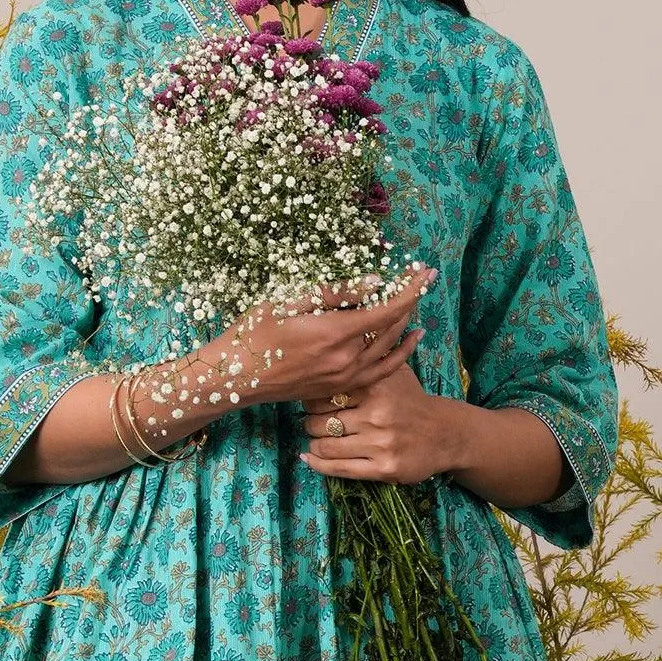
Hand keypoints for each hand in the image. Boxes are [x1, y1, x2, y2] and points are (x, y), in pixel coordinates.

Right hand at [219, 262, 438, 407]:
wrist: (235, 378)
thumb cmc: (254, 333)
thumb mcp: (289, 301)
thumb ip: (334, 293)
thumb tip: (373, 283)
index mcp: (335, 333)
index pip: (387, 310)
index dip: (410, 290)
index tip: (426, 273)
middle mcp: (347, 359)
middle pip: (392, 328)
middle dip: (410, 301)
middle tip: (419, 279)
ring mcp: (345, 377)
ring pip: (389, 349)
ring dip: (406, 325)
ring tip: (416, 304)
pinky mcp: (339, 387)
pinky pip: (381, 371)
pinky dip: (400, 355)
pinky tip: (409, 342)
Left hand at [298, 360, 447, 484]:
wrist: (445, 434)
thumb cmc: (412, 400)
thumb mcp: (396, 372)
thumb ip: (371, 356)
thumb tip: (347, 336)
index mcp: (375, 387)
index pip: (324, 394)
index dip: (310, 400)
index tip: (310, 403)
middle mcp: (377, 415)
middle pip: (320, 422)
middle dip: (309, 424)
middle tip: (311, 423)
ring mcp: (380, 444)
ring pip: (326, 447)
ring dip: (313, 445)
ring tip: (314, 440)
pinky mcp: (383, 468)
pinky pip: (340, 469)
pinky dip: (318, 465)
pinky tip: (309, 459)